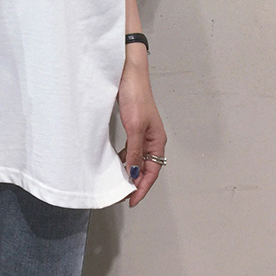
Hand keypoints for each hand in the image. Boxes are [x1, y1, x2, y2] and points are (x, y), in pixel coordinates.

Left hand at [117, 51, 166, 207]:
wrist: (129, 74)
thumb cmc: (135, 96)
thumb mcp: (134, 127)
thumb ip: (134, 151)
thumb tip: (133, 172)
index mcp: (157, 140)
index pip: (152, 171)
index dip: (142, 187)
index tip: (132, 201)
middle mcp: (153, 138)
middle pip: (146, 167)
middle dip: (136, 182)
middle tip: (124, 195)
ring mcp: (144, 132)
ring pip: (138, 158)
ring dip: (130, 170)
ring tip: (119, 182)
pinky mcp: (134, 126)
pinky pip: (131, 148)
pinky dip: (125, 157)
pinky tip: (117, 161)